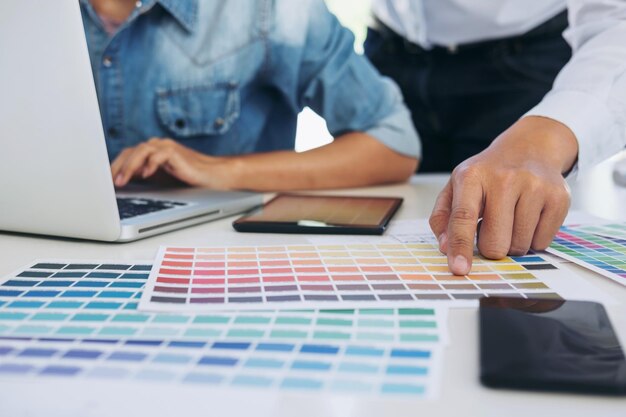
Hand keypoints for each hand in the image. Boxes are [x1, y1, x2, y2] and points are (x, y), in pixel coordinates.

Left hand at [110, 138, 233, 188]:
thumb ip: (141, 176)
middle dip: (117, 167)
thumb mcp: (160, 179)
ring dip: (129, 167)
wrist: (213, 176)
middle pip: (131, 151)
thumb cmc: (188, 178)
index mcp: (152, 151)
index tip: (104, 182)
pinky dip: (150, 164)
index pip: (127, 155)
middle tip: (110, 183)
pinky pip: (159, 155)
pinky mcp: (176, 153)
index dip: (114, 167)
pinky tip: (145, 175)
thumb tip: (120, 183)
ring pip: (141, 150)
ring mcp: (167, 148)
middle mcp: (158, 146)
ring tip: (122, 181)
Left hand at [429, 116, 578, 274]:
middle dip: (491, 248)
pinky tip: (529, 216)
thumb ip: (444, 217)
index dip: (461, 246)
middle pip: (495, 243)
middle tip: (492, 229)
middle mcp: (504, 178)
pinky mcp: (559, 198)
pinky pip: (542, 242)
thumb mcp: (456, 187)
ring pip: (519, 246)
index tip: (460, 269)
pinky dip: (533, 238)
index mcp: (472, 176)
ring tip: (511, 218)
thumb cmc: (487, 175)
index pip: (463, 217)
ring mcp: (535, 187)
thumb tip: (445, 247)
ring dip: (512, 242)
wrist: (530, 148)